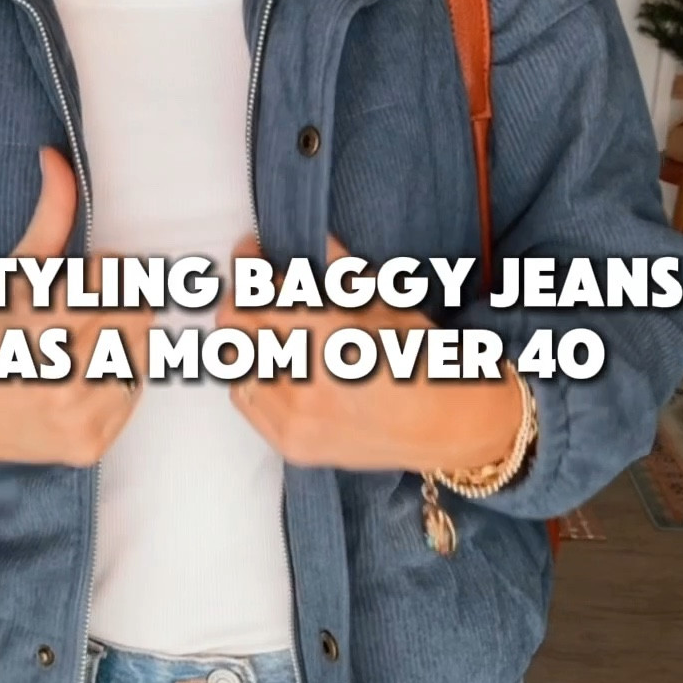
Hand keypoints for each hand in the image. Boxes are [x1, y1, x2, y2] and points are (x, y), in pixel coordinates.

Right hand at [0, 147, 147, 467]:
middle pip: (139, 319)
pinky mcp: (91, 447)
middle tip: (81, 310)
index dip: (106, 275)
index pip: (121, 285)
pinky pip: (131, 397)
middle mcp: (66, 379)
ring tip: (79, 344)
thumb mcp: (12, 275)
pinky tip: (80, 376)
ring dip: (120, 342)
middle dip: (116, 306)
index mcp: (44, 328)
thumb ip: (49, 218)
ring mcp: (81, 419)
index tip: (83, 278)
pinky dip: (115, 382)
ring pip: (141, 357)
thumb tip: (57, 157)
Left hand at [213, 232, 523, 472]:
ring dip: (244, 333)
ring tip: (267, 323)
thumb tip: (305, 238)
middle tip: (258, 283)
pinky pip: (243, 398)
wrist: (450, 426)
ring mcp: (295, 419)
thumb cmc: (425, 358)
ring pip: (232, 360)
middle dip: (242, 294)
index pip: (261, 292)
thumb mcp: (384, 302)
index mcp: (333, 337)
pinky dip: (249, 372)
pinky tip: (272, 360)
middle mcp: (306, 382)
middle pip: (235, 322)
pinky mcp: (290, 444)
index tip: (252, 249)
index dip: (250, 263)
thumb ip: (337, 270)